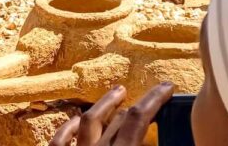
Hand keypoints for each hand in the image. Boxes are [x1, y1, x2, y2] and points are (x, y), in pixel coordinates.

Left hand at [50, 84, 173, 145]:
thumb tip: (168, 139)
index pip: (138, 120)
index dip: (155, 100)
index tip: (167, 87)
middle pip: (118, 119)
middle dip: (138, 104)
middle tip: (152, 93)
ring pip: (88, 120)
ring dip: (105, 104)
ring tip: (118, 91)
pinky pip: (59, 140)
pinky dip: (68, 127)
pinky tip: (75, 119)